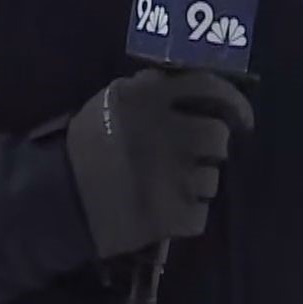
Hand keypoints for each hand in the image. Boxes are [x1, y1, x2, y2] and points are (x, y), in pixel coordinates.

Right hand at [64, 68, 255, 259]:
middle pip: (218, 138)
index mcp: (149, 98)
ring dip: (196, 184)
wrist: (60, 200)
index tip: (242, 119)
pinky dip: (186, 215)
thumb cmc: (87, 146)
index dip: (234, 102)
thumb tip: (196, 91)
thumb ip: (151, 91)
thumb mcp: (112, 100)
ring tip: (168, 187)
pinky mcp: (173, 216)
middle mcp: (167, 133)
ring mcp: (173, 177)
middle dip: (209, 149)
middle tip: (191, 158)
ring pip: (212, 180)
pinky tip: (163, 210)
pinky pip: (200, 214)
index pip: (210, 87)